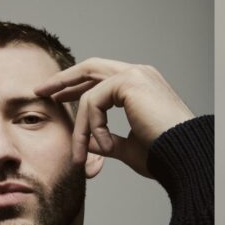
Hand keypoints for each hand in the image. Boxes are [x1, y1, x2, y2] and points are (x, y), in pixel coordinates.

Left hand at [35, 58, 193, 176]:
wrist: (184, 157)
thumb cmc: (165, 155)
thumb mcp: (130, 148)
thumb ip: (108, 141)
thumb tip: (89, 143)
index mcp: (142, 85)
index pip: (102, 77)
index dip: (77, 86)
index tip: (56, 98)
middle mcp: (139, 73)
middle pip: (90, 68)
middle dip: (63, 80)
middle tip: (41, 92)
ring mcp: (135, 74)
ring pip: (89, 91)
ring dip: (79, 123)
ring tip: (78, 150)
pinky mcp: (130, 82)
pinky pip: (94, 101)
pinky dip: (91, 126)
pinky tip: (103, 145)